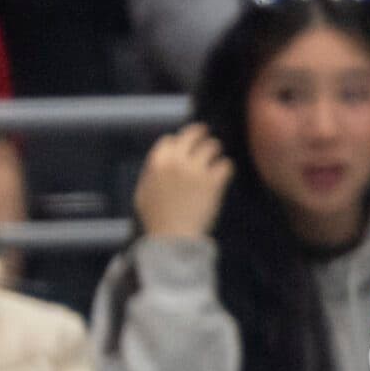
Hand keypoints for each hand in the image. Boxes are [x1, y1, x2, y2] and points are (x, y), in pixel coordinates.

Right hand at [135, 124, 233, 241]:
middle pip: (193, 134)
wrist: (172, 237)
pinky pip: (226, 164)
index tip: (184, 145)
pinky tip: (224, 174)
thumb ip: (152, 173)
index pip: (170, 140)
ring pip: (213, 146)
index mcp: (157, 163)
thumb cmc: (156, 219)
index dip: (178, 142)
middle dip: (201, 133)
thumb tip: (161, 161)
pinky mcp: (213, 182)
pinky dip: (226, 169)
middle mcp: (177, 162)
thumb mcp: (143, 192)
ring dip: (215, 151)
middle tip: (207, 134)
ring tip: (216, 158)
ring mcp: (197, 170)